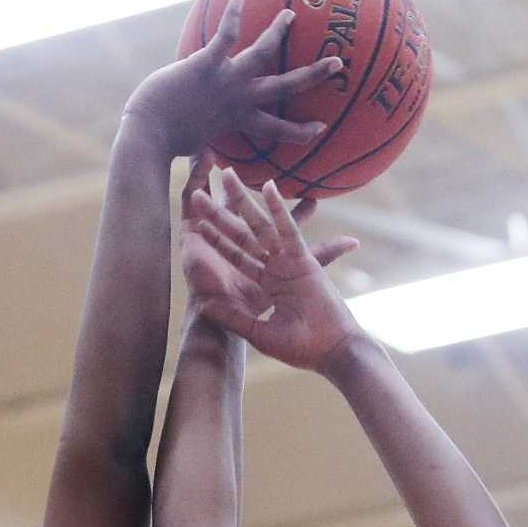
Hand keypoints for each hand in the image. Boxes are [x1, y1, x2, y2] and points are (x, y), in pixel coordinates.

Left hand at [124, 0, 343, 157]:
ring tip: (290, 15)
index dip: (300, 132)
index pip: (278, 130)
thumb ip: (205, 140)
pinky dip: (234, 15)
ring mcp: (225, 80)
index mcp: (238, 120)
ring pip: (262, 53)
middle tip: (337, 63)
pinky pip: (226, 35)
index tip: (320, 128)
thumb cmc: (166, 140)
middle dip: (314, 75)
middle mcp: (239, 99)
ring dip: (278, 32)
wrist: (148, 132)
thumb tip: (204, 155)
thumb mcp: (195, 143)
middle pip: (285, 86)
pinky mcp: (206, 64)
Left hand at [184, 168, 358, 369]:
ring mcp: (288, 262)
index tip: (197, 220)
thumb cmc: (301, 349)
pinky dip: (278, 209)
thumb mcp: (258, 332)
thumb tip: (203, 306)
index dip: (216, 238)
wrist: (330, 353)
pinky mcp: (303, 260)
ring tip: (226, 173)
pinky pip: (287, 230)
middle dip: (222, 211)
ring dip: (242, 200)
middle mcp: (274, 268)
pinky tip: (267, 187)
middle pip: (242, 234)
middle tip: (202, 189)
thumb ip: (232, 317)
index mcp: (264, 284)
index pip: (235, 256)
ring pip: (259, 226)